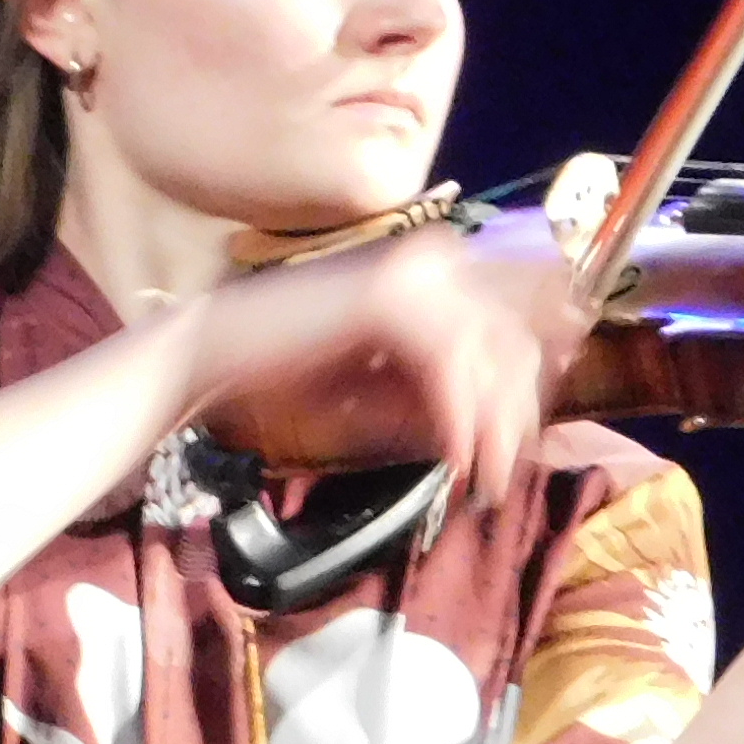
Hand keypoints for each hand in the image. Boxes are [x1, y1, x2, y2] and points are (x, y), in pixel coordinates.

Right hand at [177, 225, 578, 508]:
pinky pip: (450, 367)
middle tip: (502, 476)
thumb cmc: (288, 372)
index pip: (513, 322)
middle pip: (514, 340)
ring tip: (481, 481)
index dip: (530, 386)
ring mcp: (411, 275)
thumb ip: (442, 396)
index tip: (523, 442)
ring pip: (491, 355)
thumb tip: (501, 428)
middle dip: (517, 415)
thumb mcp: (385, 389)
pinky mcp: (387, 300)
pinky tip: (451, 461)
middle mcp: (430, 263)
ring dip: (493, 427)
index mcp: (431, 273)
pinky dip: (457, 419)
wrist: (212, 354)